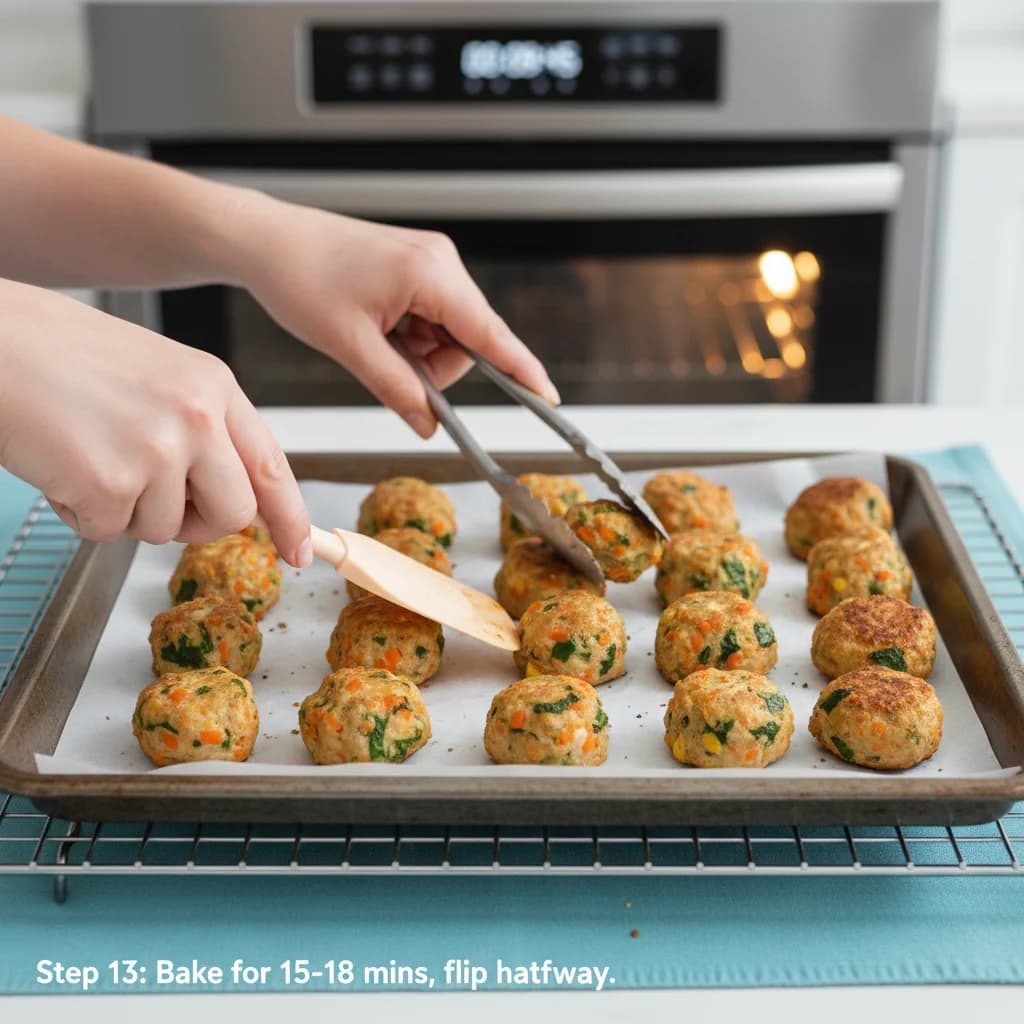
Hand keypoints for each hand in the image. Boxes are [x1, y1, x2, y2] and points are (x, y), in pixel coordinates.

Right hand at [0, 279, 310, 565]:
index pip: (272, 466)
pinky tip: (60, 466)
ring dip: (124, 512)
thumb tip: (227, 492)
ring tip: (88, 457)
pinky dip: (80, 513)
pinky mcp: (111, 481)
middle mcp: (198, 416)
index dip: (290, 516)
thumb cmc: (57, 354)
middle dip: (195, 524)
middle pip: (233, 514)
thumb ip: (201, 429)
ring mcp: (159, 449)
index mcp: (214, 386)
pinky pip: (109, 533)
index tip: (299, 550)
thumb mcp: (157, 376)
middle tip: (150, 500)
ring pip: (165, 530)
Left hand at [226, 197, 559, 437]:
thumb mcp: (349, 346)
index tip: (547, 398)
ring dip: (418, 353)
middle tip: (387, 368)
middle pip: (468, 340)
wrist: (266, 241)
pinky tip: (376, 329)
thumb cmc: (299, 277)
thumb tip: (428, 423)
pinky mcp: (416, 265)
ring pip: (448, 333)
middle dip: (434, 367)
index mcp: (429, 274)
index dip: (521, 370)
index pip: (490, 333)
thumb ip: (396, 388)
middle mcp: (439, 261)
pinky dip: (410, 337)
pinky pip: (432, 317)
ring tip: (372, 341)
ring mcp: (429, 261)